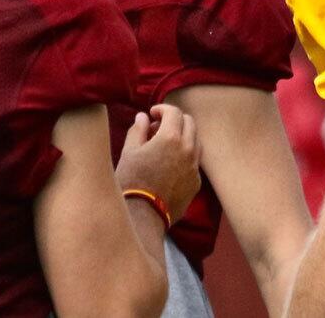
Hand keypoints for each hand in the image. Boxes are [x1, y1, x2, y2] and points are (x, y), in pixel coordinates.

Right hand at [115, 104, 200, 223]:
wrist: (143, 214)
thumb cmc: (132, 180)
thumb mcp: (129, 151)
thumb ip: (137, 129)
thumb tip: (143, 117)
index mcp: (171, 138)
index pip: (174, 112)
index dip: (162, 109)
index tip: (153, 114)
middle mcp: (188, 149)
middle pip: (190, 122)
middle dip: (175, 120)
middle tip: (159, 127)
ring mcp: (194, 166)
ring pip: (195, 141)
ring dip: (183, 137)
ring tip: (165, 145)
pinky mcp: (196, 182)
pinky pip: (194, 161)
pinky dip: (185, 155)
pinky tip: (170, 164)